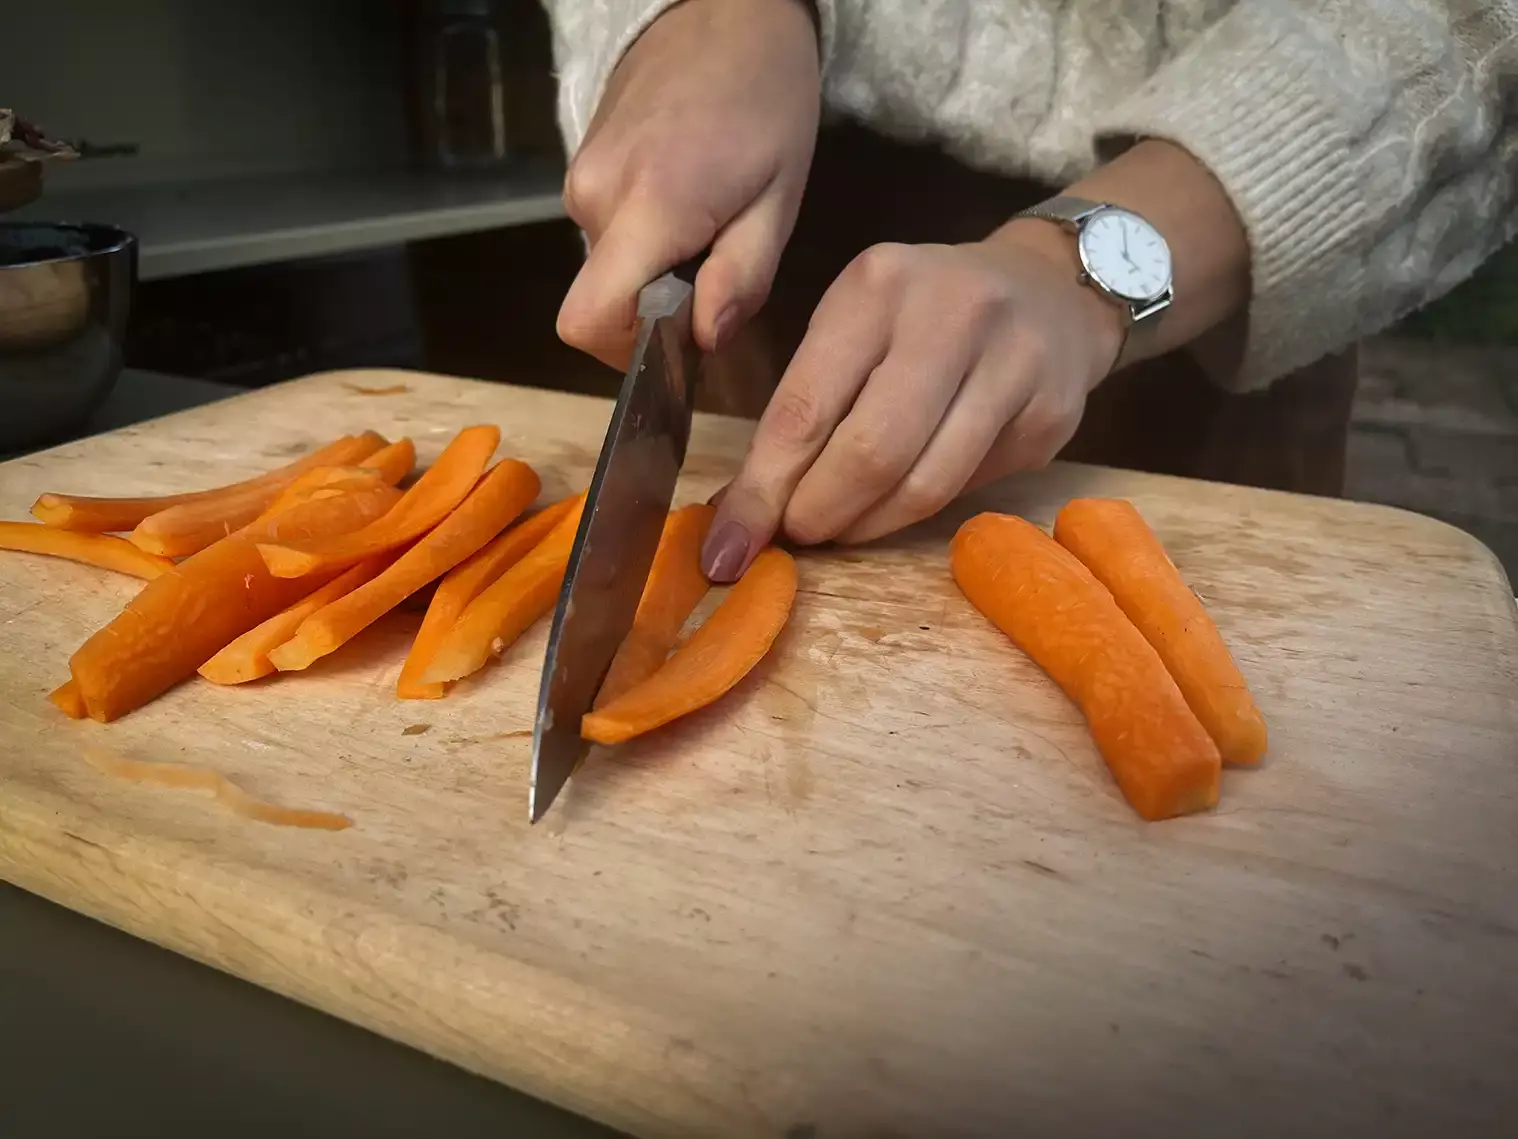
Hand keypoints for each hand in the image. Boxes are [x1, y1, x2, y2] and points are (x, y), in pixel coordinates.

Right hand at [556, 0, 820, 367]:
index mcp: (648, 208)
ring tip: (708, 227)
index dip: (628, 352)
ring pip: (604, 269)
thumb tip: (705, 339)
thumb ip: (742, 278)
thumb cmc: (767, 100)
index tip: (681, 338)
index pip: (590, 320)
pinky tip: (687, 204)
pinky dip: (641, 241)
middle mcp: (595, 198)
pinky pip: (604, 233)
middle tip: (717, 273)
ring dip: (651, 272)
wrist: (725, 10)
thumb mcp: (779, 199)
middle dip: (656, 310)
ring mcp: (580, 178)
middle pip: (602, 302)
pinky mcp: (580, 166)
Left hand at [701, 222, 1127, 579]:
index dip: (762, 491)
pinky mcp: (1052, 416)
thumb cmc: (923, 314)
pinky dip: (919, 513)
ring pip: (925, 485)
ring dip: (868, 526)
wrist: (1048, 290)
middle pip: (870, 454)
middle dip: (819, 514)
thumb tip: (742, 508)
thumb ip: (803, 405)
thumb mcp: (854, 325)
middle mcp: (953, 315)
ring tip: (840, 528)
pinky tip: (898, 504)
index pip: (805, 408)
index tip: (728, 546)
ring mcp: (1014, 364)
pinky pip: (969, 489)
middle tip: (795, 537)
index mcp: (878, 286)